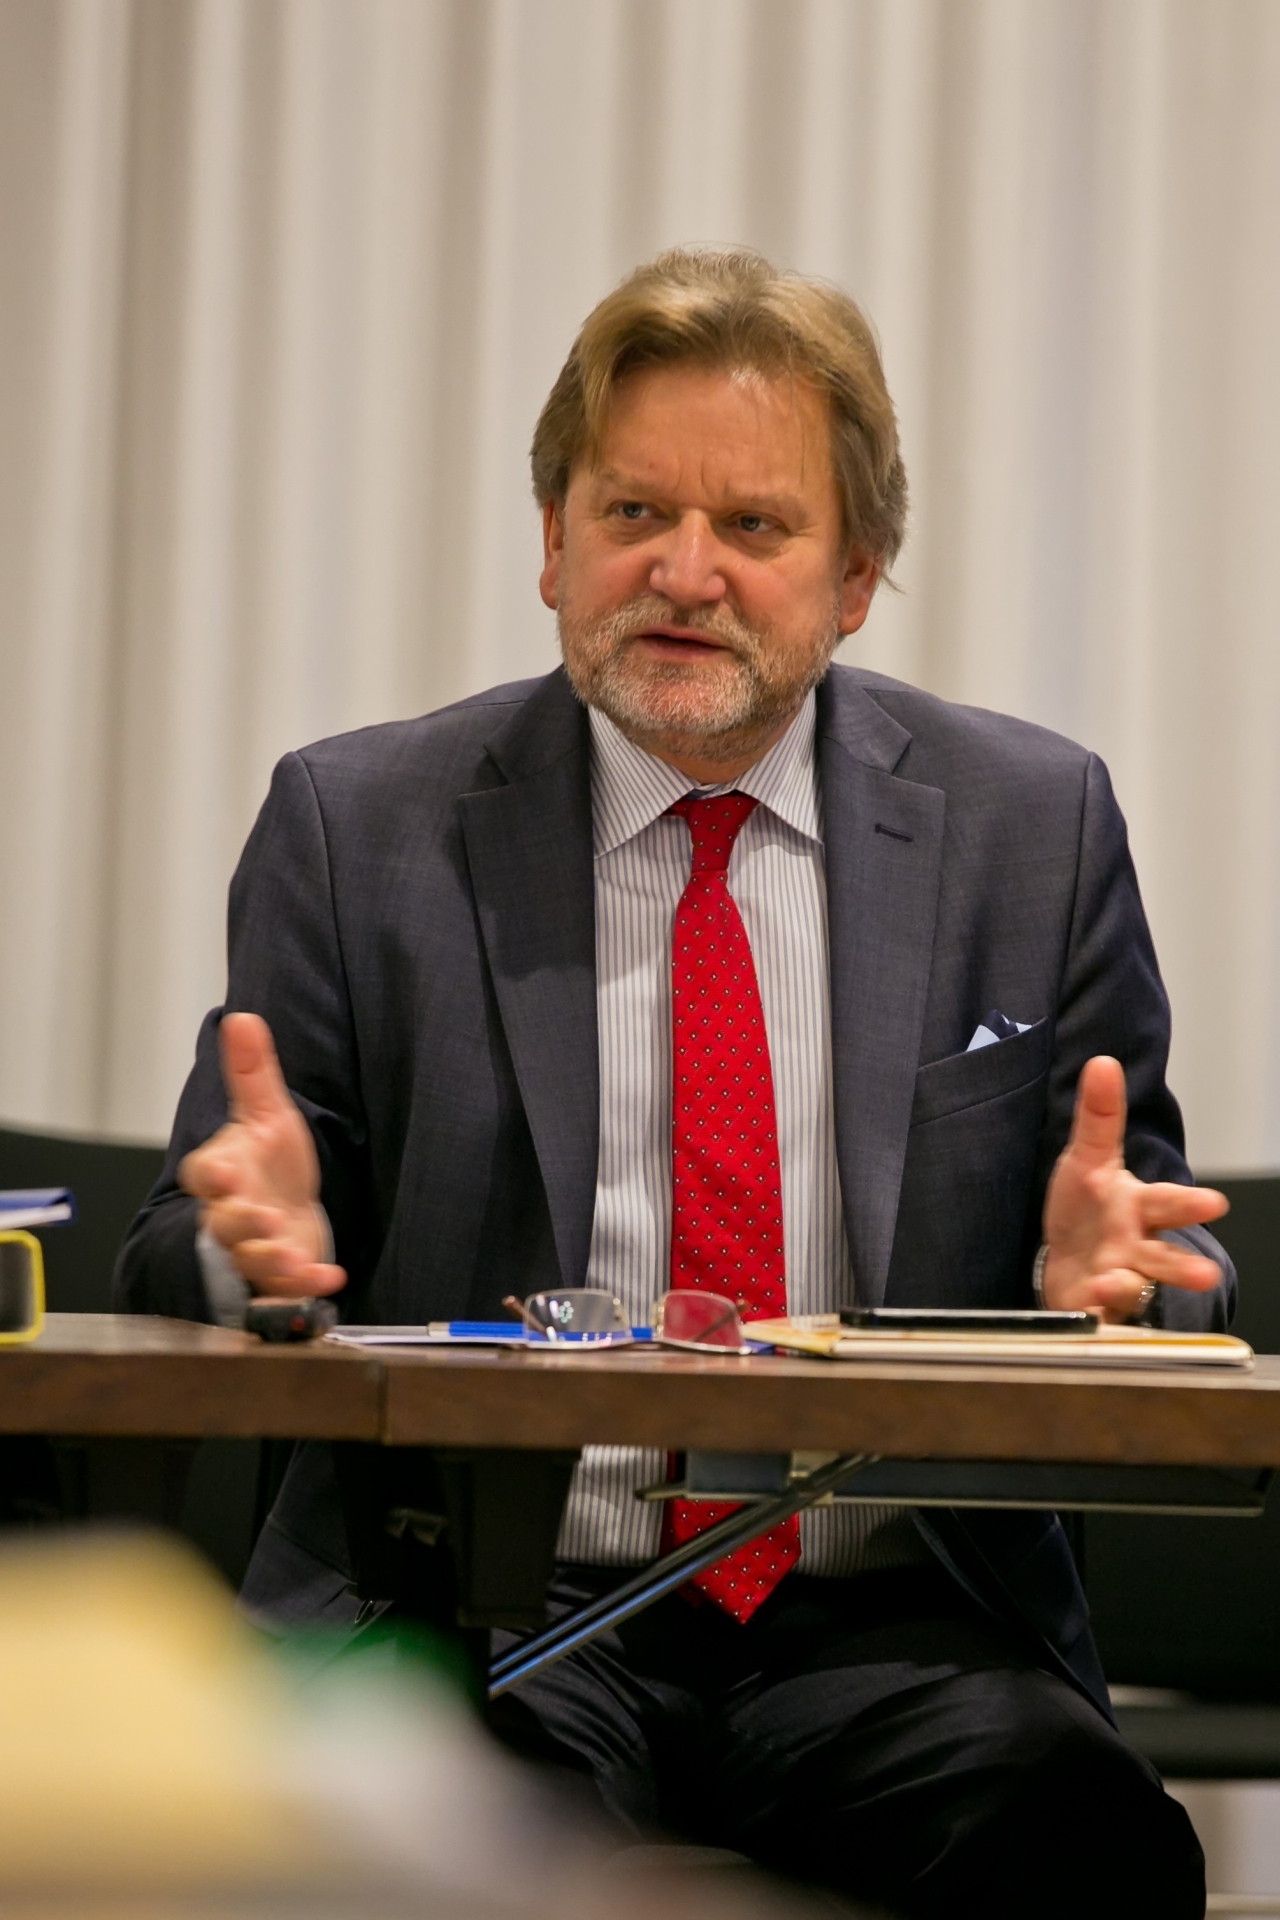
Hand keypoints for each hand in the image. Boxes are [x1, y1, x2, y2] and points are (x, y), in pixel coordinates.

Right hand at [179, 1013, 345, 1297]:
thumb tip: (241, 1017)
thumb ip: (253, 1073)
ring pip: (250, 1262)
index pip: (204, 1173)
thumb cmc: (272, 1164)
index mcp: (224, 1173)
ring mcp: (253, 1250)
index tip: (229, 1172)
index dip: (215, 1175)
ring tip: (294, 1258)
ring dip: (271, 1261)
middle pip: (223, 1223)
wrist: (290, 1212)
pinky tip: (330, 1279)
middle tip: (264, 1219)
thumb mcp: (269, 1115)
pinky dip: (306, 1287)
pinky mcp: (277, 1279)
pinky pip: (284, 1291)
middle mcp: (230, 1215)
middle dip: (242, 1223)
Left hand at [1040, 1055, 1225, 1322]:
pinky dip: (1095, 1315)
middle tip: (1205, 1275)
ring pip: (1135, 1288)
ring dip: (1128, 1288)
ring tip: (1116, 1285)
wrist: (1063, 1262)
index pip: (1166, 1203)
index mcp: (1137, 1208)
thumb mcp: (1086, 1160)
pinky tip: (1088, 1311)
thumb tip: (1103, 1063)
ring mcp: (1118, 1280)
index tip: (1215, 1204)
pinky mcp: (1095, 1309)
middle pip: (1163, 1256)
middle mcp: (1135, 1246)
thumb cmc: (1086, 1211)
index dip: (1188, 1204)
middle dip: (1183, 1265)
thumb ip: (1099, 1117)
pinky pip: (1099, 1316)